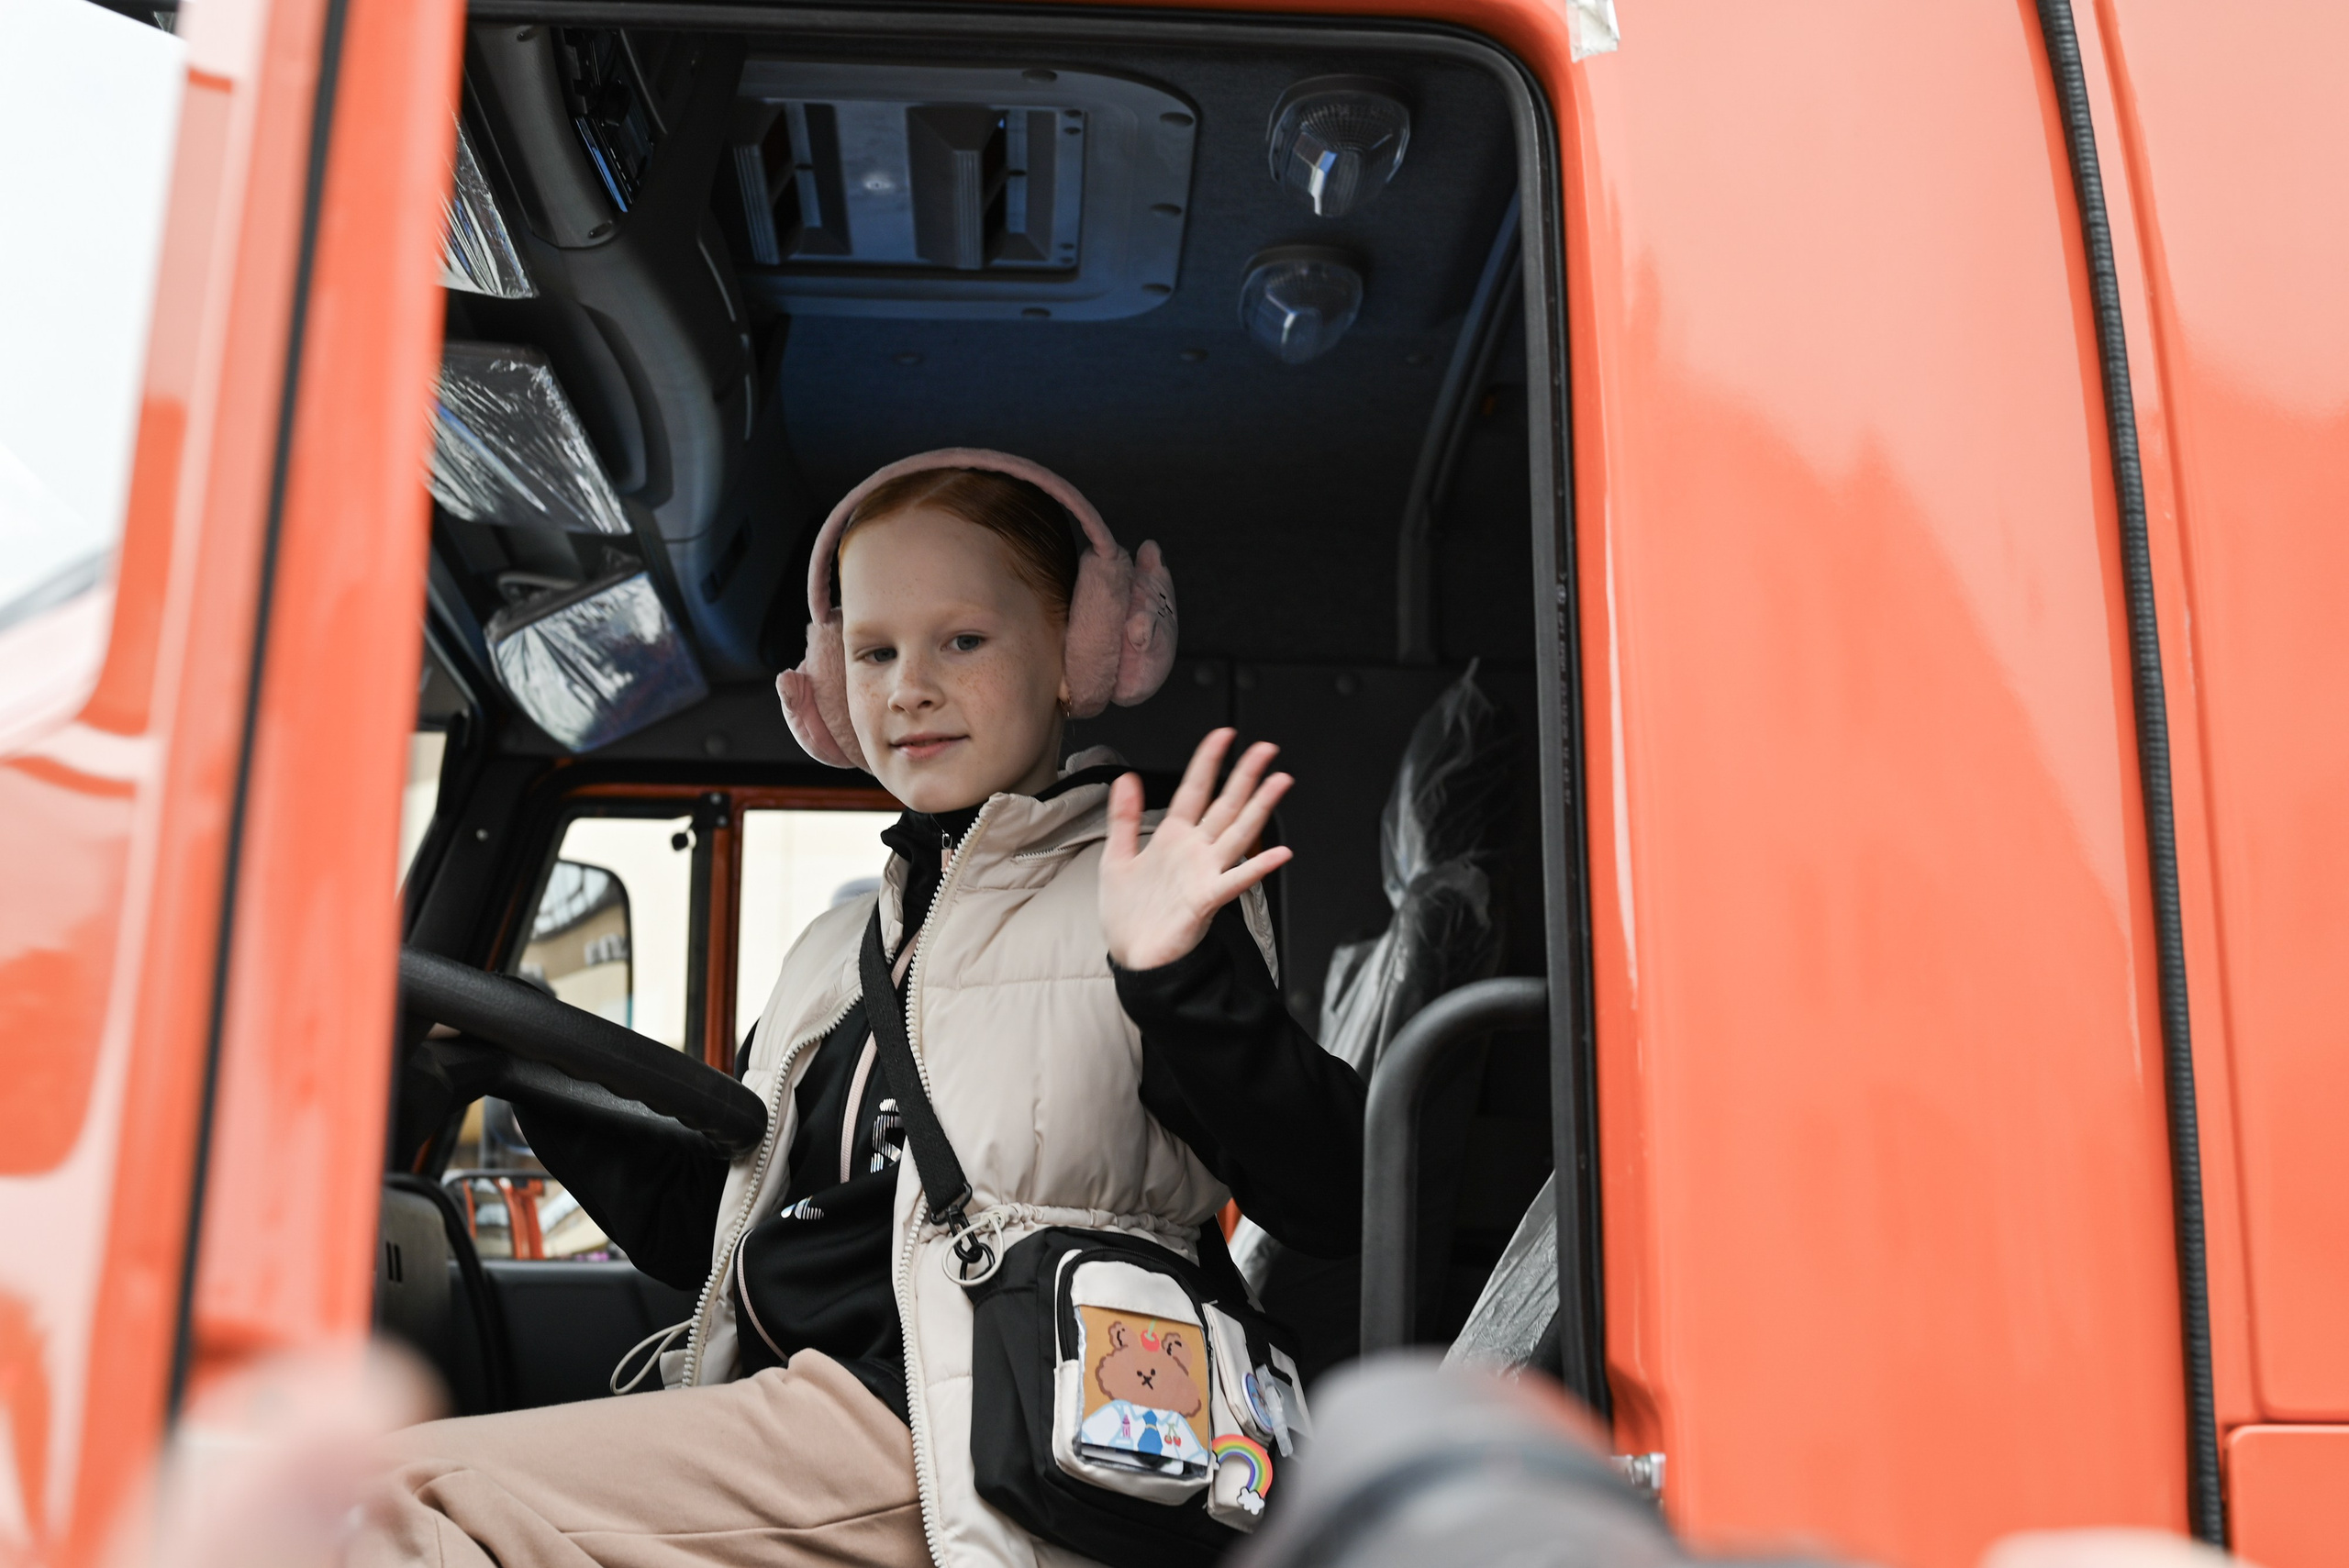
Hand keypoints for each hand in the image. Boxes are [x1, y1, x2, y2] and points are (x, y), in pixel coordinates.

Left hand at [1100, 729, 1293, 970]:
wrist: (1133, 958)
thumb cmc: (1129, 914)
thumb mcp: (1116, 857)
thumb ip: (1124, 817)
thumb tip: (1127, 777)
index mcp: (1173, 838)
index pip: (1194, 790)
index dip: (1208, 761)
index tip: (1223, 736)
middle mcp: (1194, 851)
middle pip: (1225, 805)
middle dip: (1245, 775)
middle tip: (1265, 749)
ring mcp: (1204, 873)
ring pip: (1237, 833)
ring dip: (1259, 808)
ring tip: (1278, 783)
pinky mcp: (1207, 899)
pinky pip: (1236, 880)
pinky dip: (1258, 867)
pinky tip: (1279, 853)